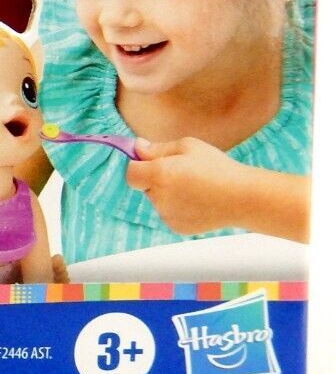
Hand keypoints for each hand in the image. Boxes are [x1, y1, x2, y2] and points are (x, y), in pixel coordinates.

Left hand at [125, 137, 249, 235]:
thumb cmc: (218, 167)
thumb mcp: (188, 146)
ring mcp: (167, 215)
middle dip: (156, 178)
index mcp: (159, 175)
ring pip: (158, 201)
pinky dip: (178, 207)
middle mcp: (159, 198)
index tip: (151, 161)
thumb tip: (136, 148)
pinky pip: (169, 213)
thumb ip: (158, 148)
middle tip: (183, 172)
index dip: (138, 166)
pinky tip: (199, 200)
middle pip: (145, 186)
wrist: (243, 198)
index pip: (131, 173)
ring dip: (168, 193)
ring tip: (195, 187)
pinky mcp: (177, 227)